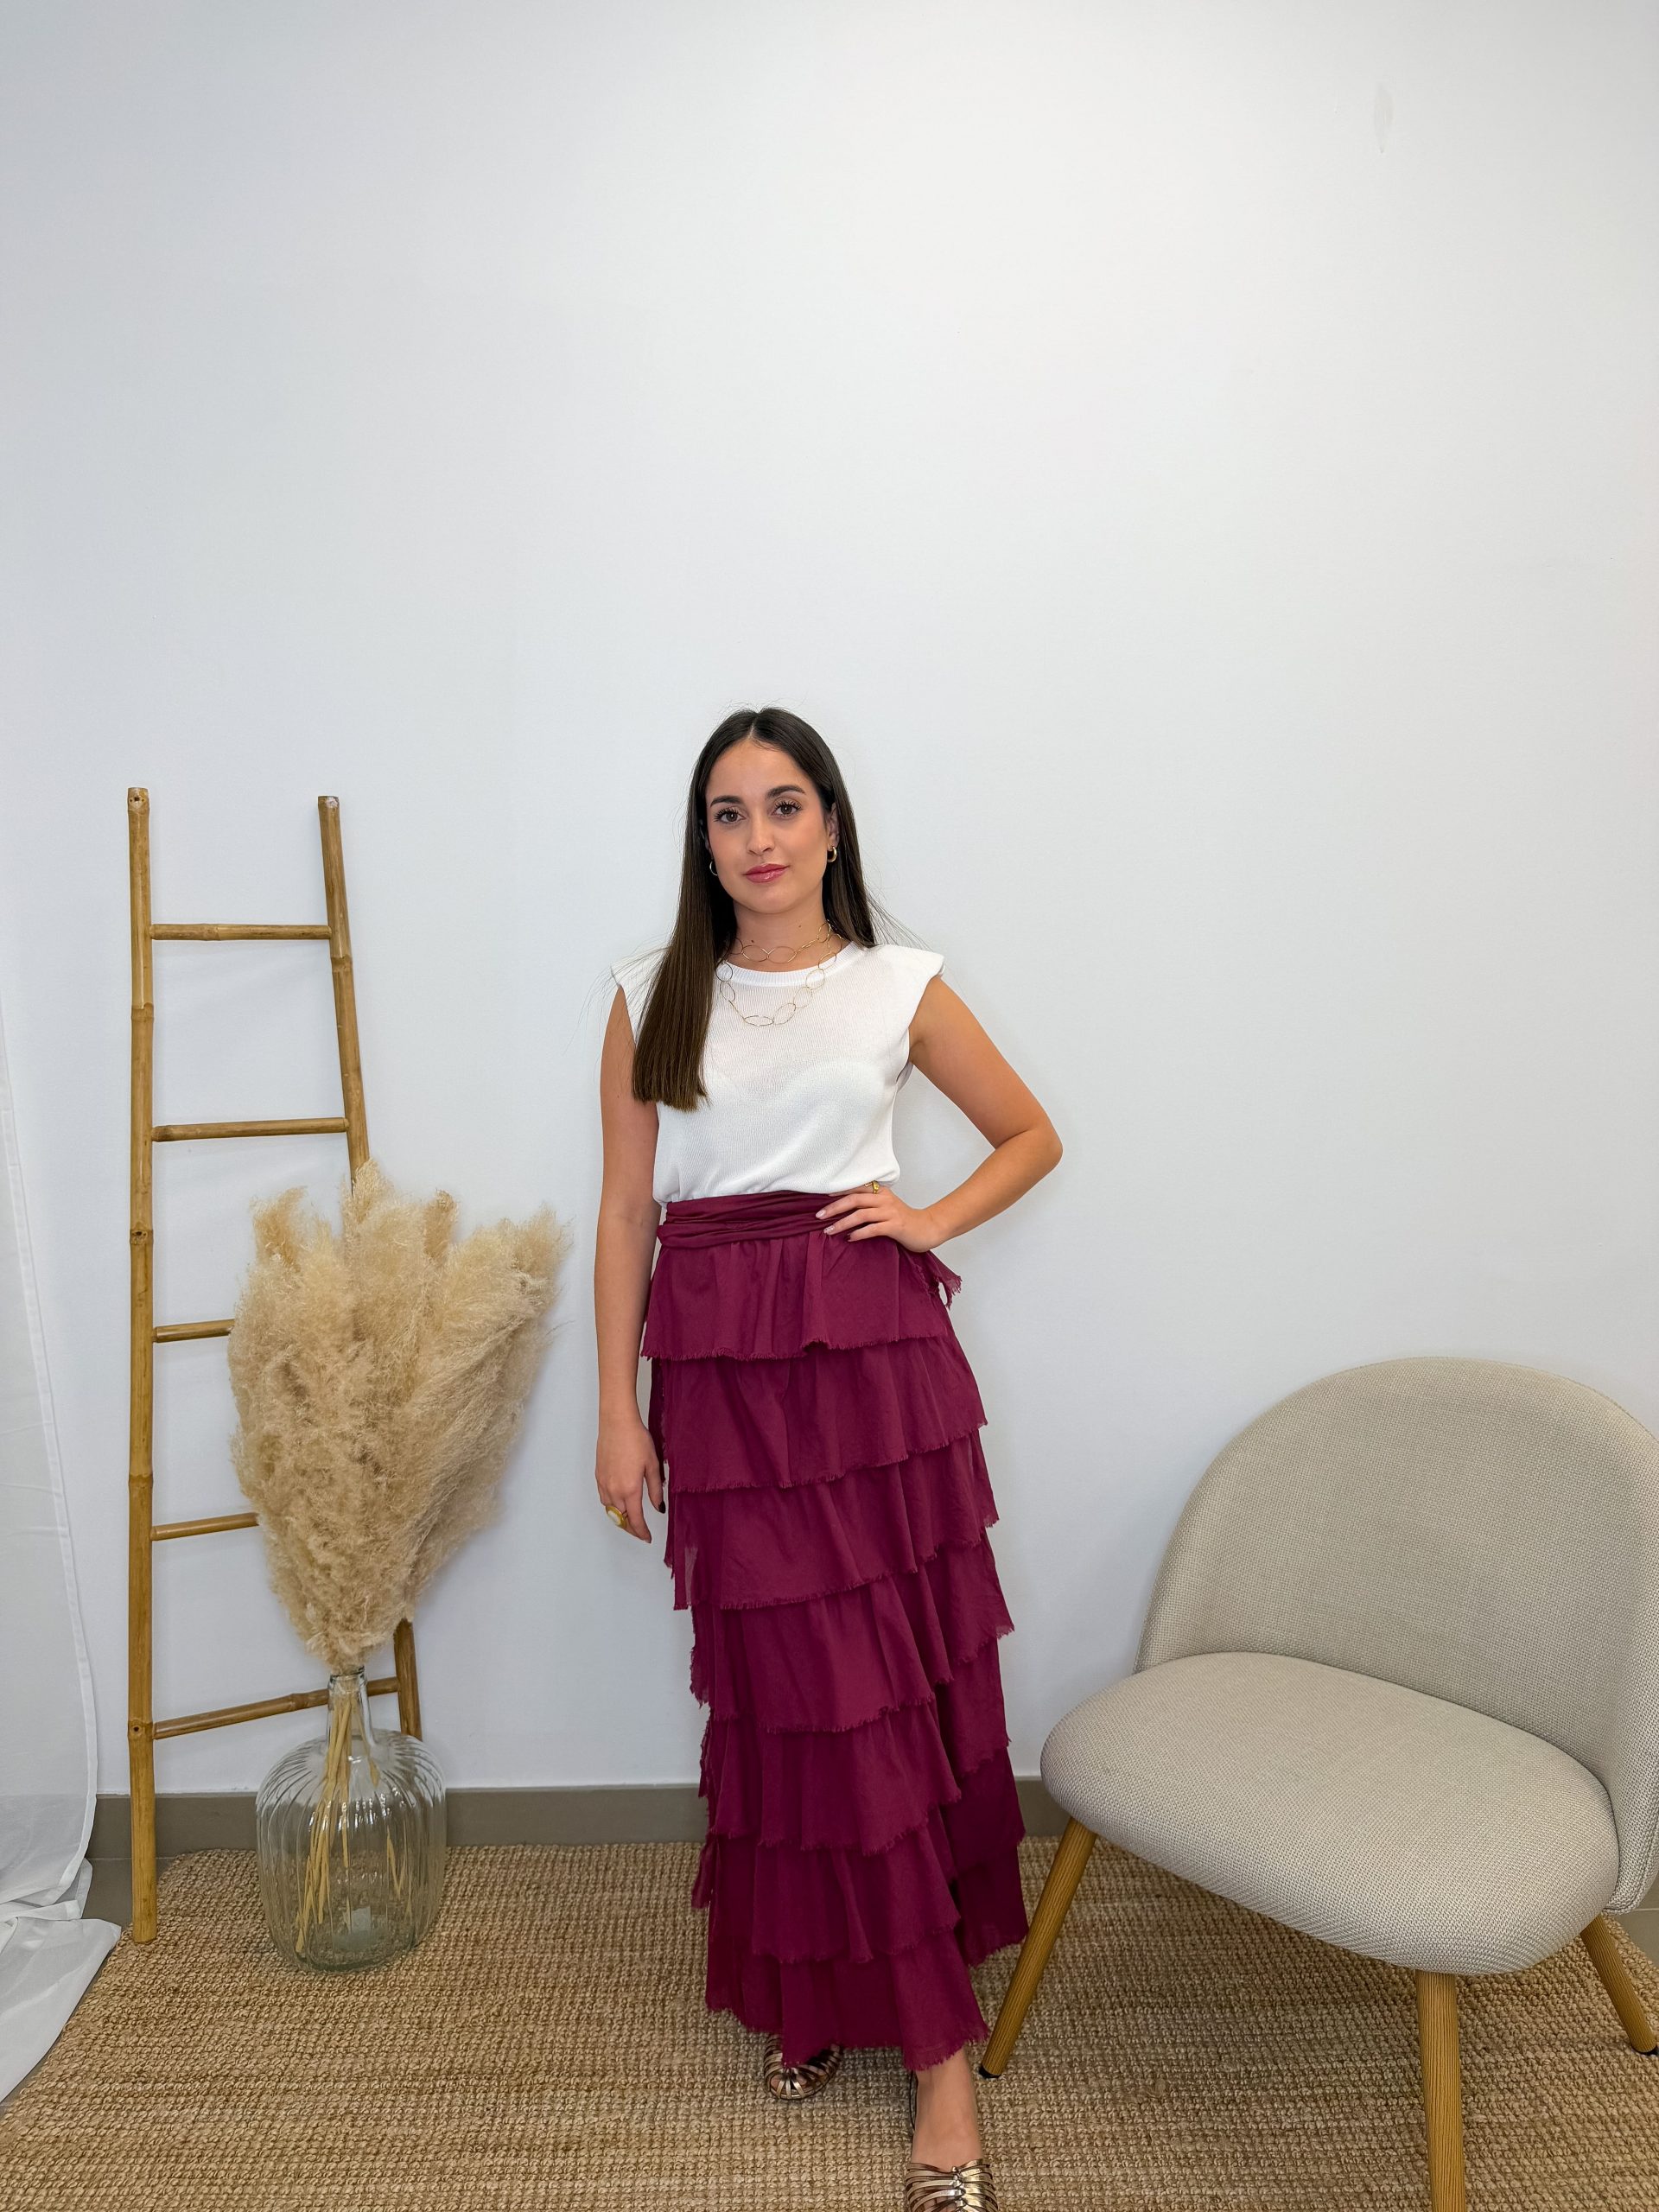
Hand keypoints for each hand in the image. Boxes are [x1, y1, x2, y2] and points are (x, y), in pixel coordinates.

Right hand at [595, 1412, 664, 1542]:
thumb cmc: (636, 1439)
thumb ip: (655, 1489)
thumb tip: (658, 1507)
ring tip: (631, 1519)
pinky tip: (619, 1503)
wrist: (617, 1422)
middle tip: (641, 1531)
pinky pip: (604, 1499)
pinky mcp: (598, 1476)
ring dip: (620, 1518)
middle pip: (621, 1519)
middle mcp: (614, 1490)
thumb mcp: (652, 1465)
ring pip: (610, 1511)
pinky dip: (611, 1506)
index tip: (647, 1537)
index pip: (635, 1520)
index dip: (642, 1532)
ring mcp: (604, 1483)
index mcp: (630, 1489)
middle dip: (632, 1528)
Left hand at [815, 1186, 940, 1253]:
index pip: (856, 1187)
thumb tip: (845, 1210)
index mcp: (881, 1192)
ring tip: (829, 1230)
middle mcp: (885, 1199)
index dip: (838, 1191)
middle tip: (819, 1216)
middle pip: (854, 1199)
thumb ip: (870, 1205)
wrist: (928, 1228)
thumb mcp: (886, 1207)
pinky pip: (872, 1229)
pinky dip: (859, 1233)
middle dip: (834, 1207)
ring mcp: (890, 1212)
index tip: (821, 1197)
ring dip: (842, 1223)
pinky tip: (849, 1238)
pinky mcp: (895, 1226)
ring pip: (861, 1214)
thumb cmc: (904, 1220)